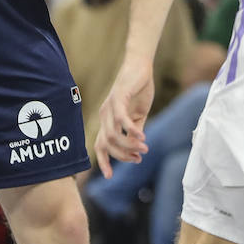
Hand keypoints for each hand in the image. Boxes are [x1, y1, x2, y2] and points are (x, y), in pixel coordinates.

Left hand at [94, 57, 153, 177]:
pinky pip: (122, 119)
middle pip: (106, 144)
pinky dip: (131, 131)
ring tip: (144, 149)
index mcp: (107, 120)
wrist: (140, 66)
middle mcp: (104, 115)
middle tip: (138, 158)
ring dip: (128, 146)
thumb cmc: (138, 90)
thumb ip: (135, 132)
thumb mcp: (138, 116)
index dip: (103, 161)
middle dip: (121, 156)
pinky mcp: (119, 97)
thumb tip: (137, 149)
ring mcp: (110, 106)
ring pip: (113, 135)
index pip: (99, 145)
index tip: (110, 176)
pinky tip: (142, 138)